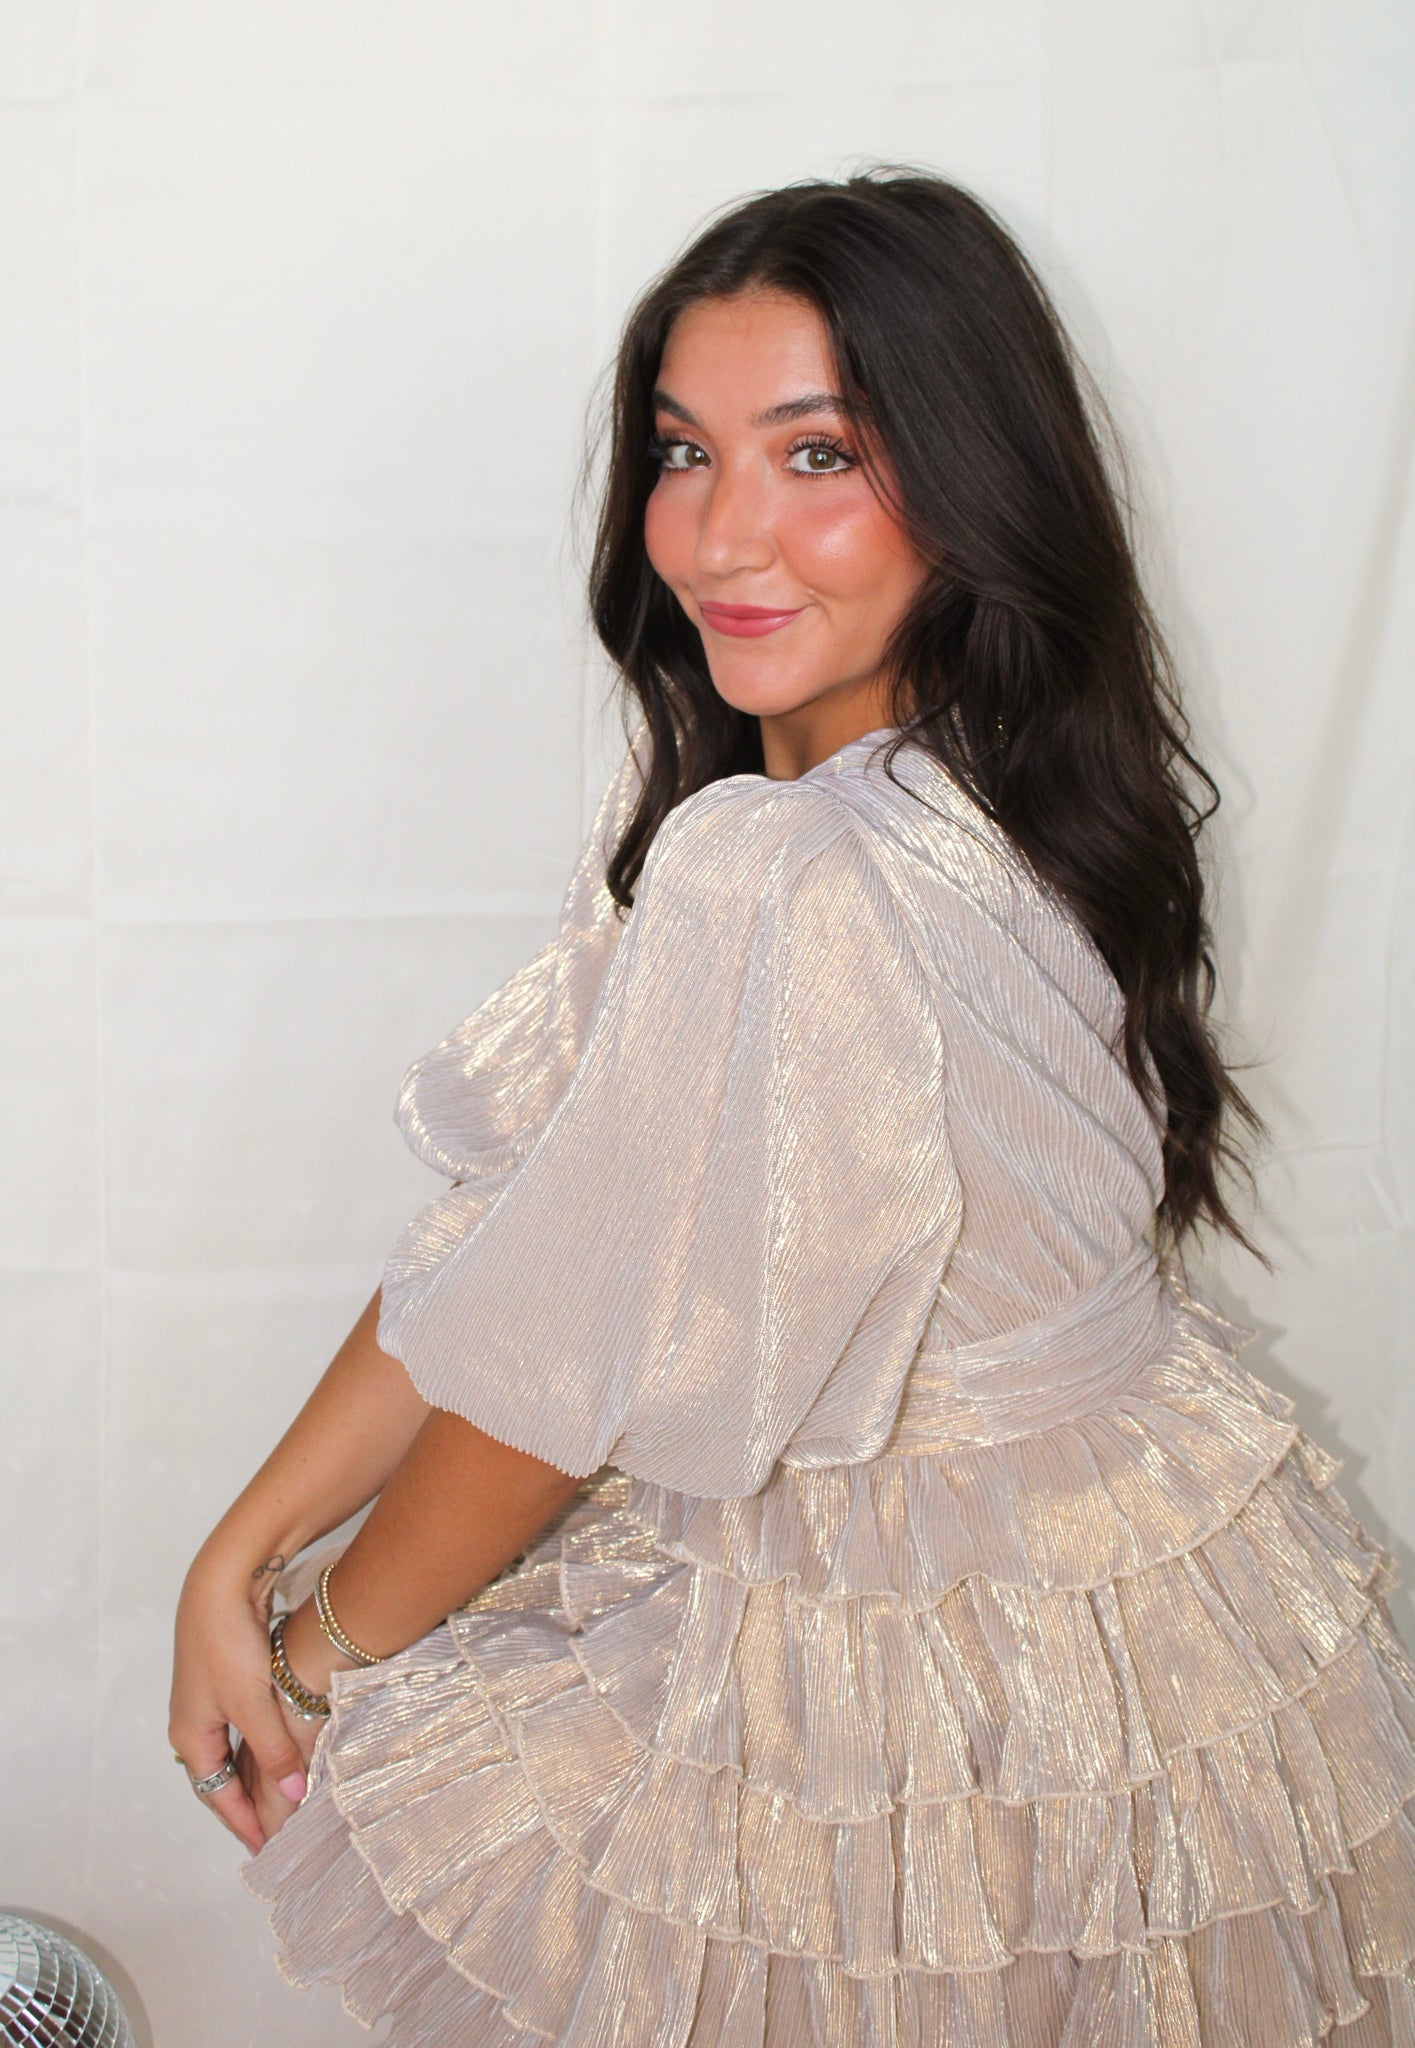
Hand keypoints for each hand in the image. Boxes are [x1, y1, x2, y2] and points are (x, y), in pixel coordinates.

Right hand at [169, 1544, 315, 1855]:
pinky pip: (244, 1726)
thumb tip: (292, 1797)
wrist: (222, 1583)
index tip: (267, 1849)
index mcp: (191, 1735)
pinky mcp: (226, 1676)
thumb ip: (274, 1751)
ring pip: (236, 1750)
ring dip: (258, 1774)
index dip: (243, 1823)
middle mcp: (194, 1721)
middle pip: (222, 1777)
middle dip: (248, 1804)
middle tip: (276, 1830)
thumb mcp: (253, 1704)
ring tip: (284, 1796)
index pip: (217, 1795)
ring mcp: (209, 1698)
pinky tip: (284, 1747)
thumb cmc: (228, 1644)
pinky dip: (263, 1744)